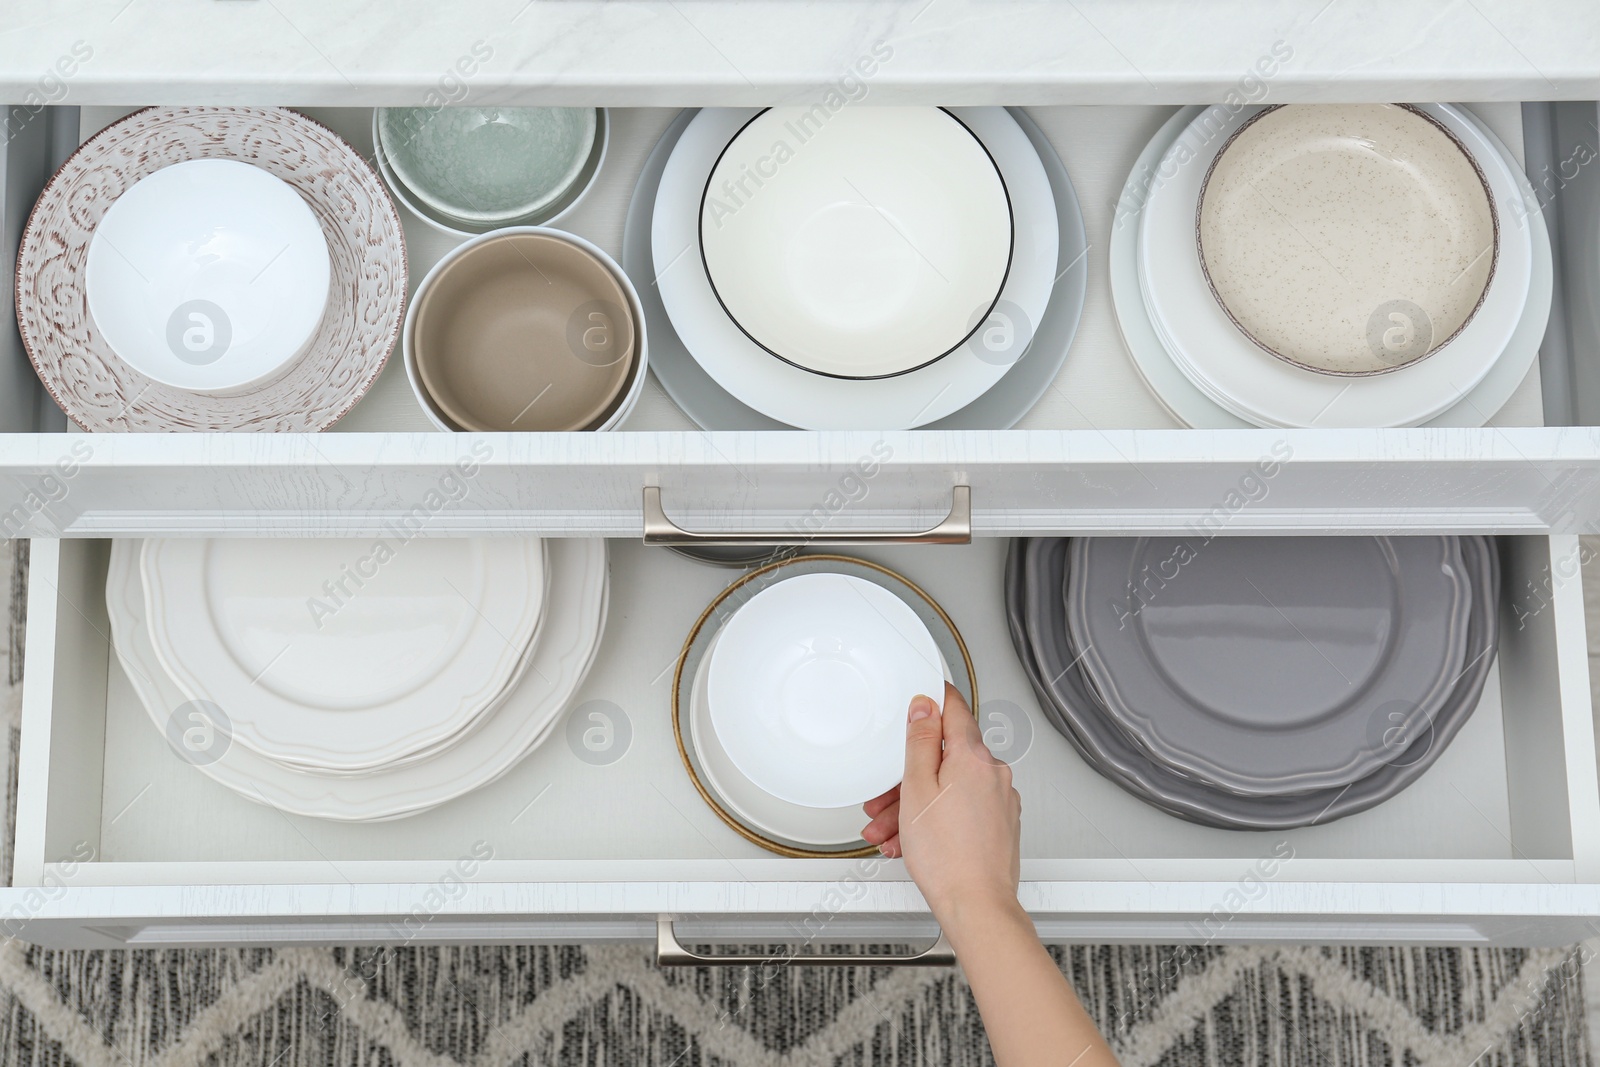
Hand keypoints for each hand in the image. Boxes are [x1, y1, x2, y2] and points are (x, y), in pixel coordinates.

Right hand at [860, 682, 1021, 926]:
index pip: (954, 709)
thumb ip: (920, 742)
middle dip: (909, 776)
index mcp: (975, 758)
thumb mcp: (917, 789)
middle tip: (885, 797)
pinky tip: (910, 840)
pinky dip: (935, 818)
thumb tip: (925, 706)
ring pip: (949, 788)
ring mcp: (1000, 800)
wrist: (977, 906)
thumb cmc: (948, 857)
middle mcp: (994, 774)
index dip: (932, 700)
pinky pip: (961, 809)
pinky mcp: (1000, 824)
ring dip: (915, 804)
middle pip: (945, 757)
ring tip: (889, 830)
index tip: (920, 697)